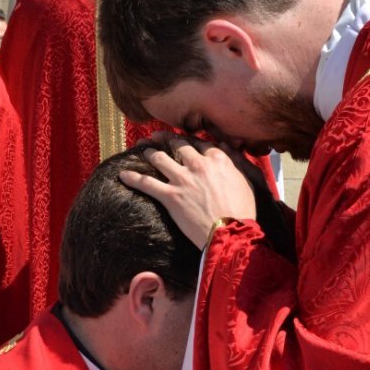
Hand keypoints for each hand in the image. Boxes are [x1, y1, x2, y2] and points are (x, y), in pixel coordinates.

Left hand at [120, 138, 256, 248]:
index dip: (188, 139)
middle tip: (155, 137)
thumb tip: (228, 147)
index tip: (181, 139)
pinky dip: (133, 178)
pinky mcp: (171, 196)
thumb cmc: (243, 211)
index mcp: (218, 159)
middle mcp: (199, 165)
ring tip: (141, 150)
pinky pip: (147, 183)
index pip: (199, 143)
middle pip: (178, 146)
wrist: (231, 232)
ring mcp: (183, 179)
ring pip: (160, 159)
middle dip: (164, 139)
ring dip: (149, 153)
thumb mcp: (246, 181)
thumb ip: (235, 161)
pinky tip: (122, 175)